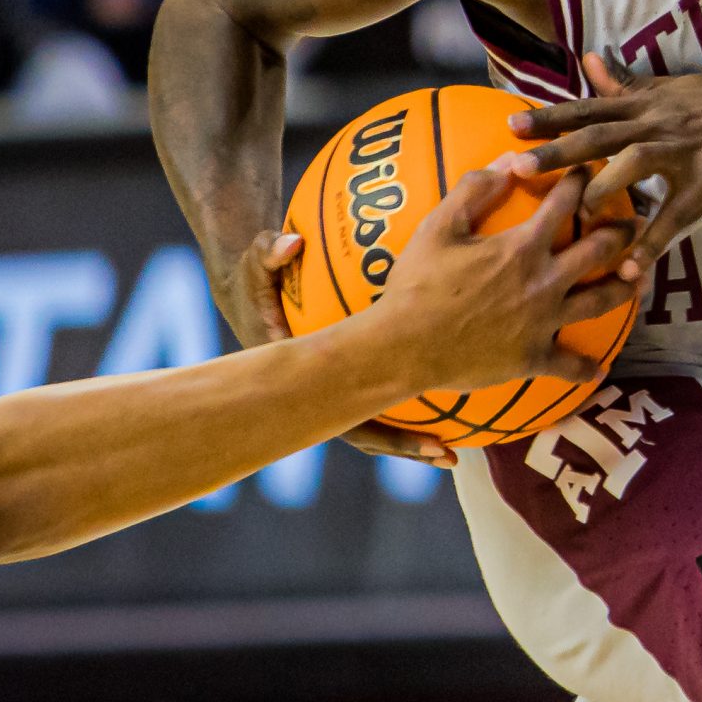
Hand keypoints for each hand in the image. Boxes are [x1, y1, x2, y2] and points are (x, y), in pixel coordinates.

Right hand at [218, 225, 453, 464]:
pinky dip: (407, 400)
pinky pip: (377, 393)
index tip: (412, 438)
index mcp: (298, 374)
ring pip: (370, 420)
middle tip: (448, 457)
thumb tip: (292, 244)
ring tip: (455, 451)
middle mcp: (313, 391)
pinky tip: (451, 396)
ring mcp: (326, 388)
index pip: (338, 413)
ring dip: (408, 437)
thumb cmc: (256, 274)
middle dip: (403, 446)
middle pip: (361, 429)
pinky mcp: (340, 376)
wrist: (247, 290)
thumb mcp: (255, 260)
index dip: (375, 429)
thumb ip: (271, 252)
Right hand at [370, 165, 641, 400]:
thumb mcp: (440, 227)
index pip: (564, 202)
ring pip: (601, 301)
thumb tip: (507, 160)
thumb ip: (475, 190)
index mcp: (522, 246)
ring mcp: (544, 322)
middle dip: (622, 231)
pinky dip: (587, 369)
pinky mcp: (534, 357)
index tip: (590, 168)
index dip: (580, 180)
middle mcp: (544, 281)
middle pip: (599, 250)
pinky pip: (569, 365)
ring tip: (640, 276)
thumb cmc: (417, 284)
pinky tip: (599, 370)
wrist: (404, 346)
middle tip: (635, 221)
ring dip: (625, 287)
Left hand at [506, 53, 701, 257]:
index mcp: (647, 103)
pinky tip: (630, 268)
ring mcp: (684, 151)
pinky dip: (652, 242)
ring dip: (602, 190)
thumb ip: (628, 83)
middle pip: (599, 135)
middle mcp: (658, 123)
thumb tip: (589, 60)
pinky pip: (676, 214)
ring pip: (634, 165)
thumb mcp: (673, 88)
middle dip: (558, 152)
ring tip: (574, 217)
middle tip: (518, 167)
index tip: (511, 126)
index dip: (550, 118)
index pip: (589, 108)